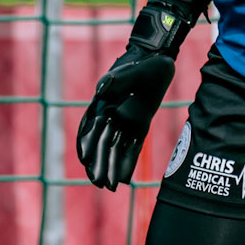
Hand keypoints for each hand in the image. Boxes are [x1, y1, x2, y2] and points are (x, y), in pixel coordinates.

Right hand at [76, 4, 189, 190]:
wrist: (158, 59)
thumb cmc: (146, 63)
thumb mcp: (134, 69)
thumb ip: (118, 79)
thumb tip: (101, 90)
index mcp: (104, 101)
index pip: (91, 126)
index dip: (87, 144)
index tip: (85, 160)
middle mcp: (111, 114)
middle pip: (102, 142)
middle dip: (99, 163)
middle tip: (98, 182)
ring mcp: (124, 119)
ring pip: (115, 148)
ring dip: (111, 166)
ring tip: (108, 186)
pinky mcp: (139, 123)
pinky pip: (132, 146)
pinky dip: (127, 161)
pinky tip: (125, 178)